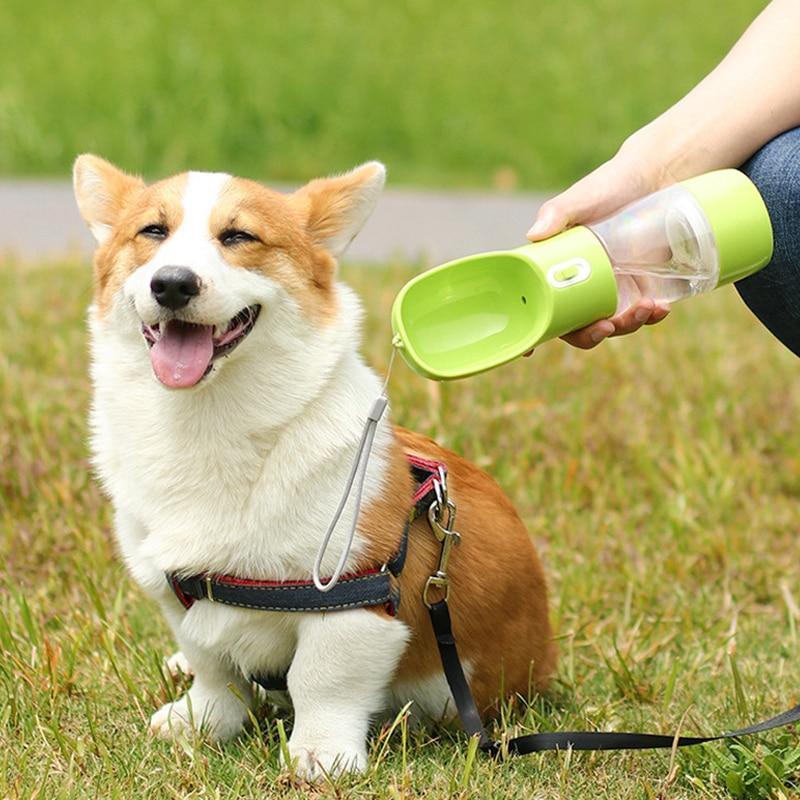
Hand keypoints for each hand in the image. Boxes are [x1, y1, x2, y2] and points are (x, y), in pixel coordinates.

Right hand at [526, 138, 672, 347]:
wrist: (657, 176)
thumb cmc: (610, 184)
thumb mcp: (581, 198)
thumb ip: (557, 213)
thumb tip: (534, 234)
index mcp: (556, 270)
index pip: (538, 306)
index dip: (532, 332)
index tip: (528, 351)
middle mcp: (580, 286)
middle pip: (575, 327)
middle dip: (590, 336)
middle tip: (606, 326)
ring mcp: (611, 290)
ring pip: (610, 325)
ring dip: (625, 327)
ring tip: (646, 308)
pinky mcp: (641, 287)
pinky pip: (642, 314)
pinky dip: (651, 316)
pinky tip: (661, 308)